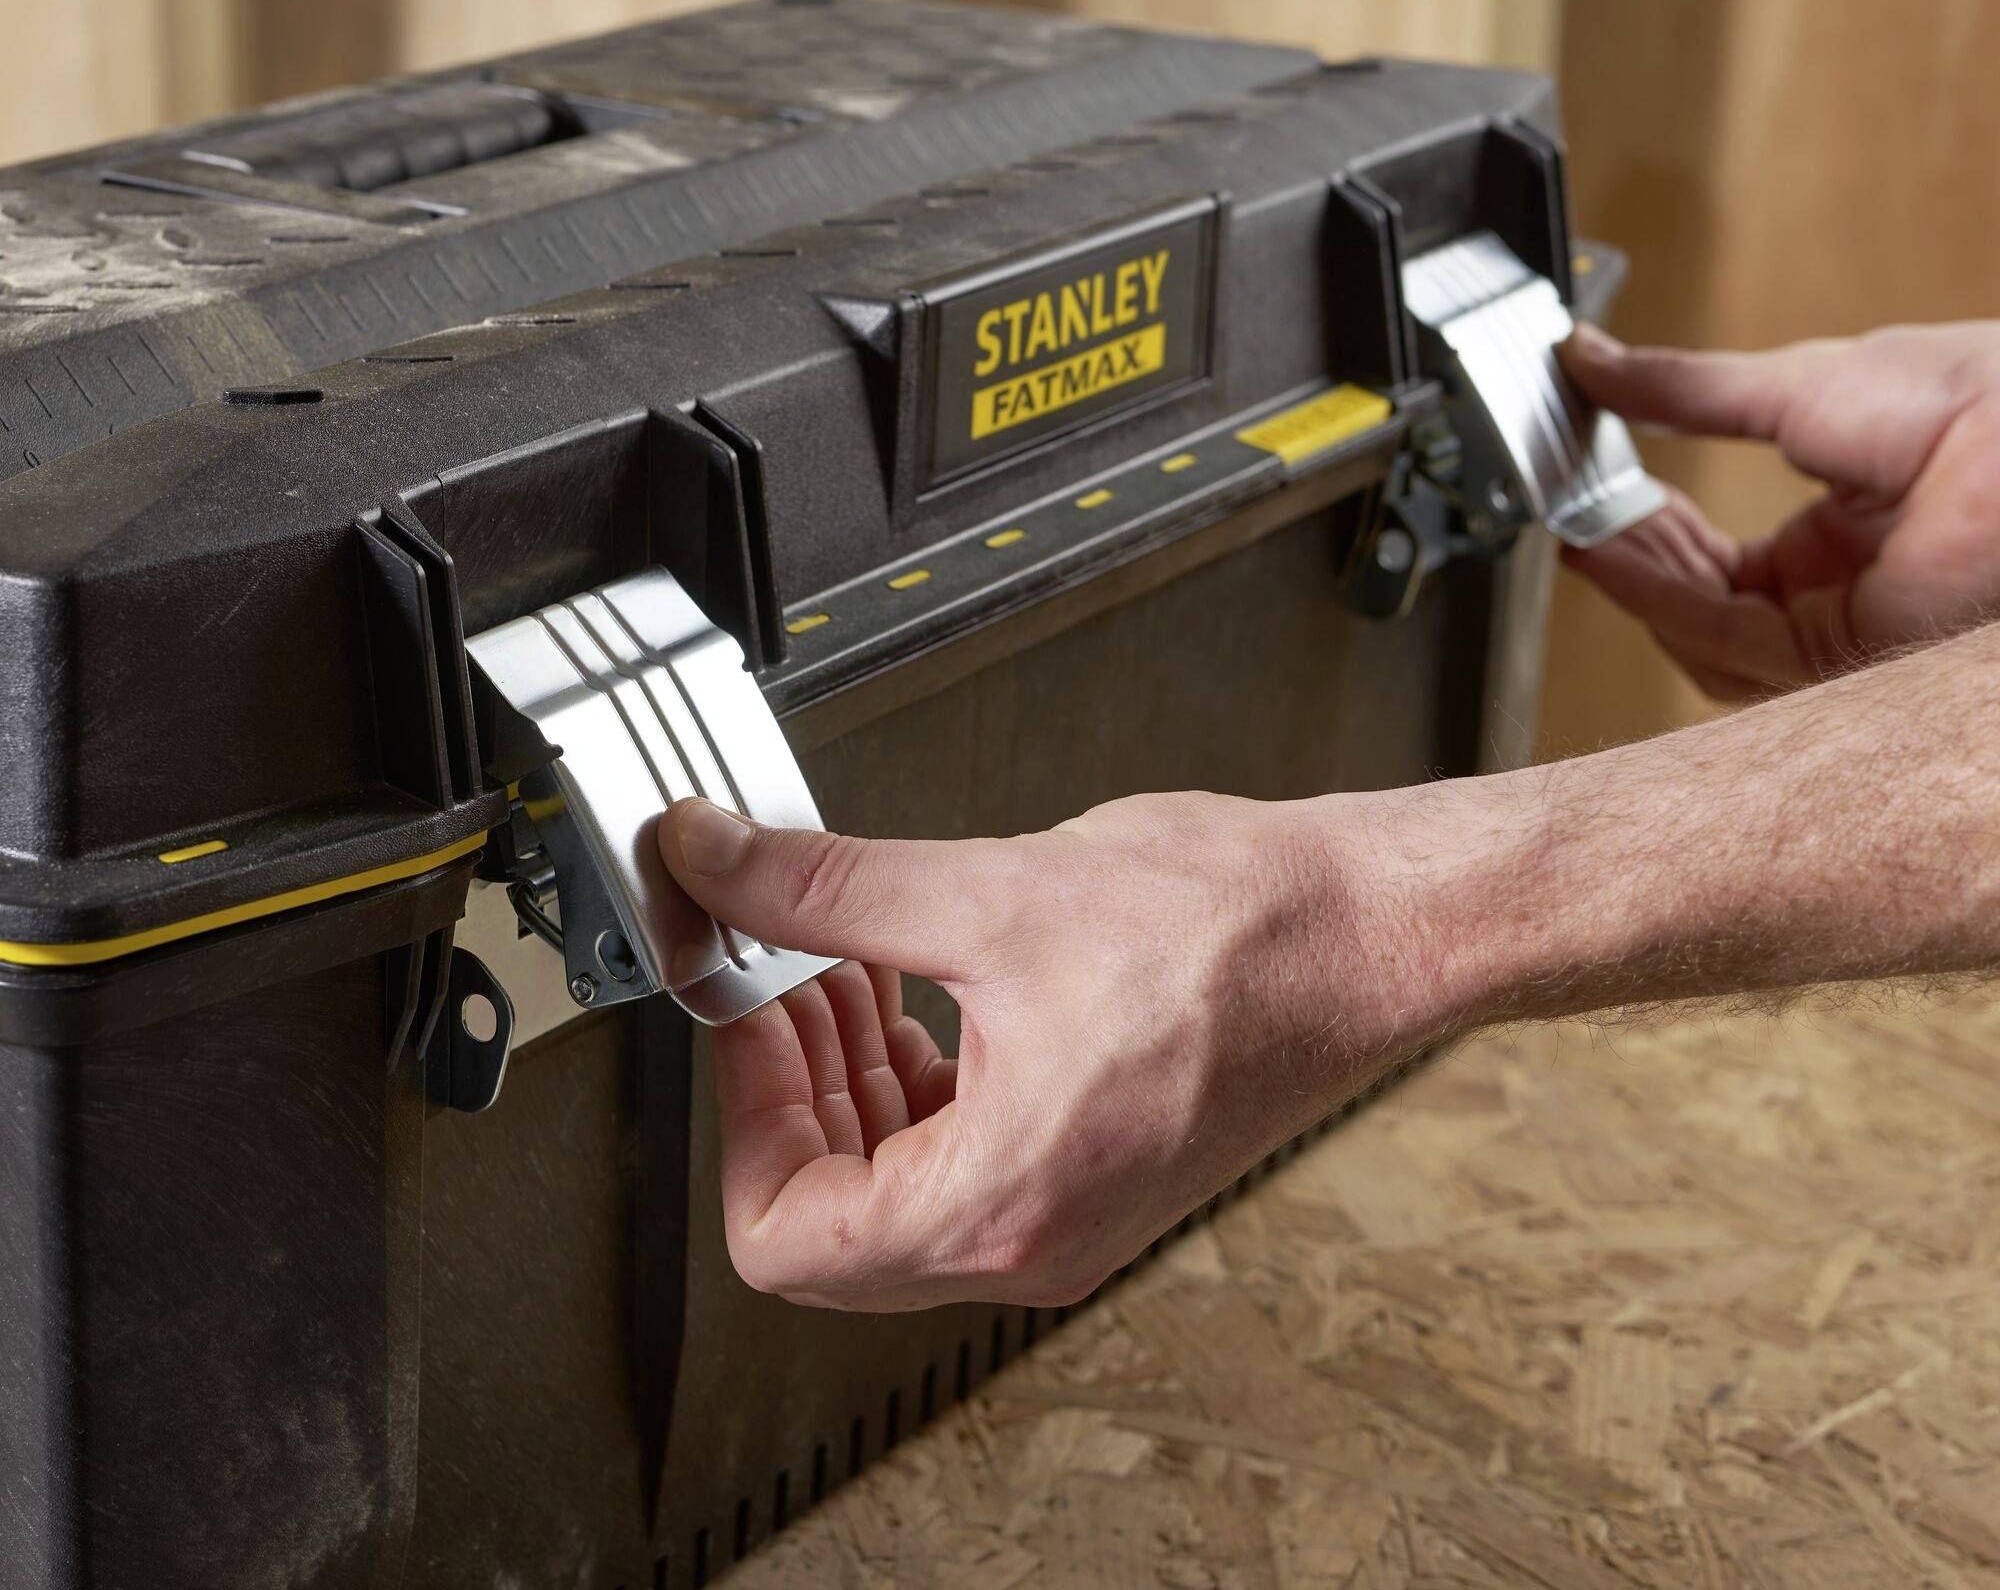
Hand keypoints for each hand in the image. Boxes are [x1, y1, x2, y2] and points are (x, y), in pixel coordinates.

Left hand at [655, 788, 1454, 1310]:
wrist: (1369, 928)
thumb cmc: (1236, 930)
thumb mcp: (990, 893)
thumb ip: (822, 887)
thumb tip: (710, 865)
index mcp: (999, 1203)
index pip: (782, 1235)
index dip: (738, 1111)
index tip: (740, 1005)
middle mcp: (1029, 1238)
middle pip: (830, 1216)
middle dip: (788, 1080)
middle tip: (775, 964)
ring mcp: (1064, 1213)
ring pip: (893, 1184)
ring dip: (848, 1074)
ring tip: (839, 957)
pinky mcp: (1092, 1170)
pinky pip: (960, 1155)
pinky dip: (915, 1077)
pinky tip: (912, 982)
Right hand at [1559, 321, 1999, 700]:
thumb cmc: (1967, 402)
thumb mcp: (1793, 382)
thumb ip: (1681, 388)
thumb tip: (1593, 360)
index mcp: (1844, 529)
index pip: (1714, 556)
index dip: (1643, 526)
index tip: (1589, 489)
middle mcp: (1840, 591)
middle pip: (1697, 602)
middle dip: (1629, 556)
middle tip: (1573, 509)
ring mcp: (1840, 630)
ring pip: (1700, 638)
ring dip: (1635, 583)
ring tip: (1582, 530)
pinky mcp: (1838, 658)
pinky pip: (1722, 642)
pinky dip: (1656, 600)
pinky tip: (1608, 554)